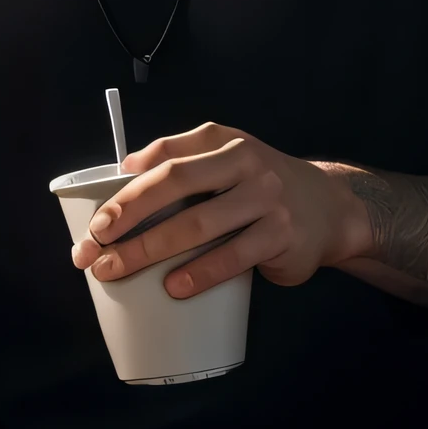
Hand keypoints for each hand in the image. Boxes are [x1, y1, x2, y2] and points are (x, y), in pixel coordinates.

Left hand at [70, 123, 372, 298]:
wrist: (330, 208)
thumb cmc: (260, 187)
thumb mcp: (226, 159)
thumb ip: (182, 160)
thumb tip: (122, 173)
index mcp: (222, 140)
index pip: (165, 157)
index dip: (126, 188)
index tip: (97, 220)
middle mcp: (244, 161)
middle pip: (176, 183)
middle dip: (130, 216)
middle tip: (97, 246)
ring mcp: (266, 197)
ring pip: (198, 223)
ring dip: (150, 250)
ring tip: (117, 271)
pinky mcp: (281, 234)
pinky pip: (233, 256)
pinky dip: (199, 273)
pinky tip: (173, 288)